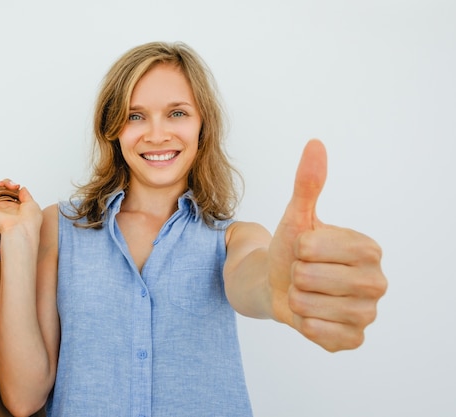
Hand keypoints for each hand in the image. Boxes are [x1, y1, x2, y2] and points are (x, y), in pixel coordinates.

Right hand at [0, 179, 42, 238]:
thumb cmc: (29, 222)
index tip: (17, 186)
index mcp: (16, 207)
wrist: (20, 231)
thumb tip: (22, 189)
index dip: (13, 186)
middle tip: (12, 186)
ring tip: (3, 184)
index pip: (11, 192)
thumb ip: (26, 196)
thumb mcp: (32, 206)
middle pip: (1, 189)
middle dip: (6, 182)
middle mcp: (5, 207)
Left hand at [268, 140, 386, 351]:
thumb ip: (308, 183)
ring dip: (296, 300)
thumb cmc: (292, 250)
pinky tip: (309, 314)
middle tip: (302, 274)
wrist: (279, 285)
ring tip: (304, 293)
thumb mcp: (297, 216)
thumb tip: (315, 144)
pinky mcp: (353, 340)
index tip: (305, 249)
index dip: (300, 249)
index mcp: (369, 249)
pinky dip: (303, 323)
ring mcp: (367, 314)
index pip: (316, 249)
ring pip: (312, 307)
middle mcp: (377, 283)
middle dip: (295, 275)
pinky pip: (319, 334)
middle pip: (311, 279)